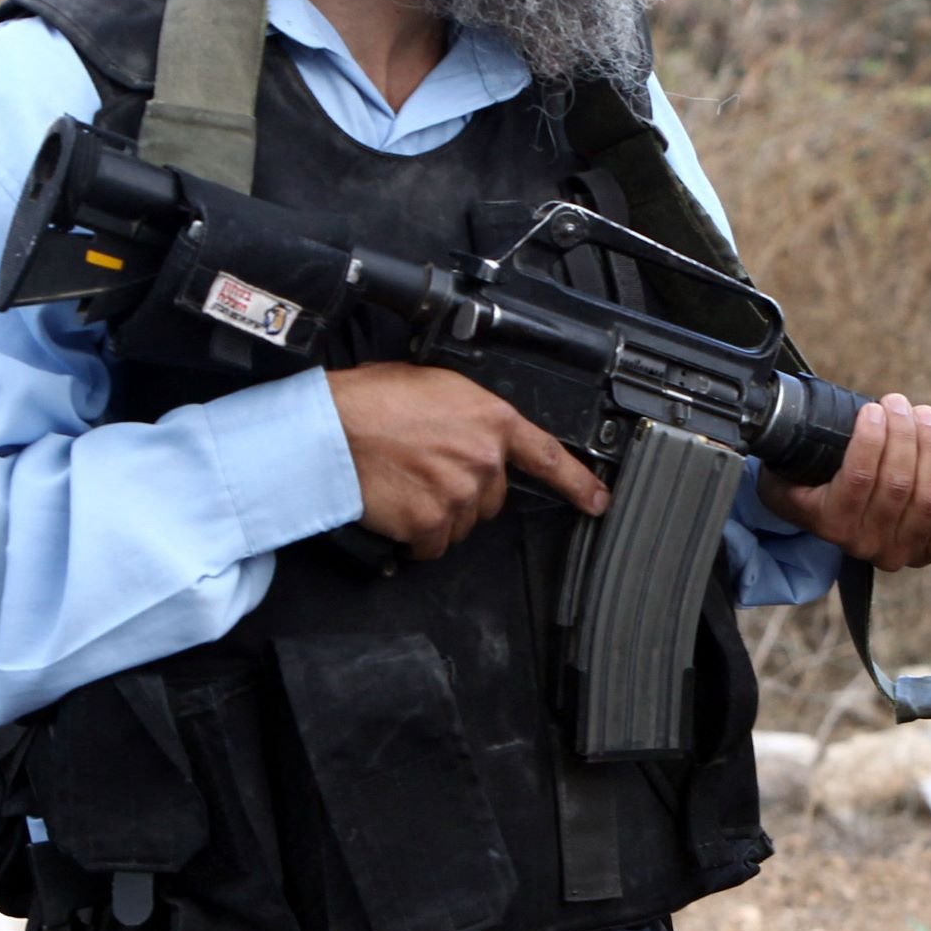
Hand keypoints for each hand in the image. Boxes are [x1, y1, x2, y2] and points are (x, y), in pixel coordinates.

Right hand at [329, 362, 608, 561]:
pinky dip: (415, 537)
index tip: (597, 501)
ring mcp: (460, 495)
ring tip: (404, 484)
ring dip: (438, 514)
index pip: (548, 456)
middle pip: (491, 497)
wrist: (333, 429)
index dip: (578, 483)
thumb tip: (466, 430)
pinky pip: (432, 545)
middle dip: (464, 490)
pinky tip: (395, 509)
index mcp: (491, 419)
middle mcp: (484, 459)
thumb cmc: (370, 400)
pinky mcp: (432, 524)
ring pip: (461, 523)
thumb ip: (466, 414)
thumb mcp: (433, 385)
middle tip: (425, 470)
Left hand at [758, 395, 930, 571]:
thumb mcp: (916, 454)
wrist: (799, 477)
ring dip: (900, 435)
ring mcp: (859, 541)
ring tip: (896, 404)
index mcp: (927, 544)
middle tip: (921, 411)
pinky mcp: (826, 522)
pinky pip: (858, 478)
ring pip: (896, 484)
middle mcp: (896, 552)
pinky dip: (870, 440)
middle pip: (928, 496)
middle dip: (930, 444)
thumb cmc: (869, 468)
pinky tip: (871, 414)